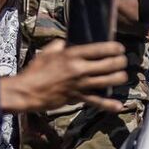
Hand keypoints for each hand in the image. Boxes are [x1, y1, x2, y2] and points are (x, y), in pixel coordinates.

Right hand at [1, 40, 129, 112]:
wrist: (26, 91)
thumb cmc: (35, 71)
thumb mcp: (47, 52)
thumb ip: (59, 45)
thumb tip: (66, 42)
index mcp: (72, 55)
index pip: (100, 49)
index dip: (115, 48)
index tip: (119, 48)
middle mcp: (79, 69)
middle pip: (110, 64)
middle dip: (120, 62)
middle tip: (123, 61)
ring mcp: (80, 84)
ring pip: (108, 81)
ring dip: (119, 78)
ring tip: (122, 76)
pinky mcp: (77, 97)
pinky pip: (96, 102)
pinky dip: (108, 105)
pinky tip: (118, 106)